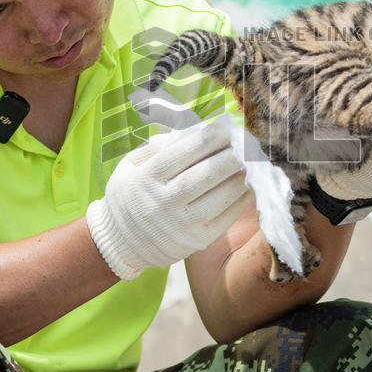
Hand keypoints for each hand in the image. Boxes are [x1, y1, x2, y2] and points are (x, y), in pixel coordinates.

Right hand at [86, 118, 253, 279]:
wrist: (121, 243)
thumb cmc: (130, 195)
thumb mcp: (130, 166)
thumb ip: (157, 147)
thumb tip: (193, 130)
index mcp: (145, 179)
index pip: (179, 155)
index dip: (206, 139)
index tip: (224, 128)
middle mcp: (162, 203)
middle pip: (202, 176)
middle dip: (228, 157)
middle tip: (244, 143)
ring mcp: (180, 225)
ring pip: (218, 198)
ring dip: (239, 177)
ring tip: (250, 162)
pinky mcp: (196, 241)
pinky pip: (225, 219)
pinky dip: (241, 200)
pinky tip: (249, 185)